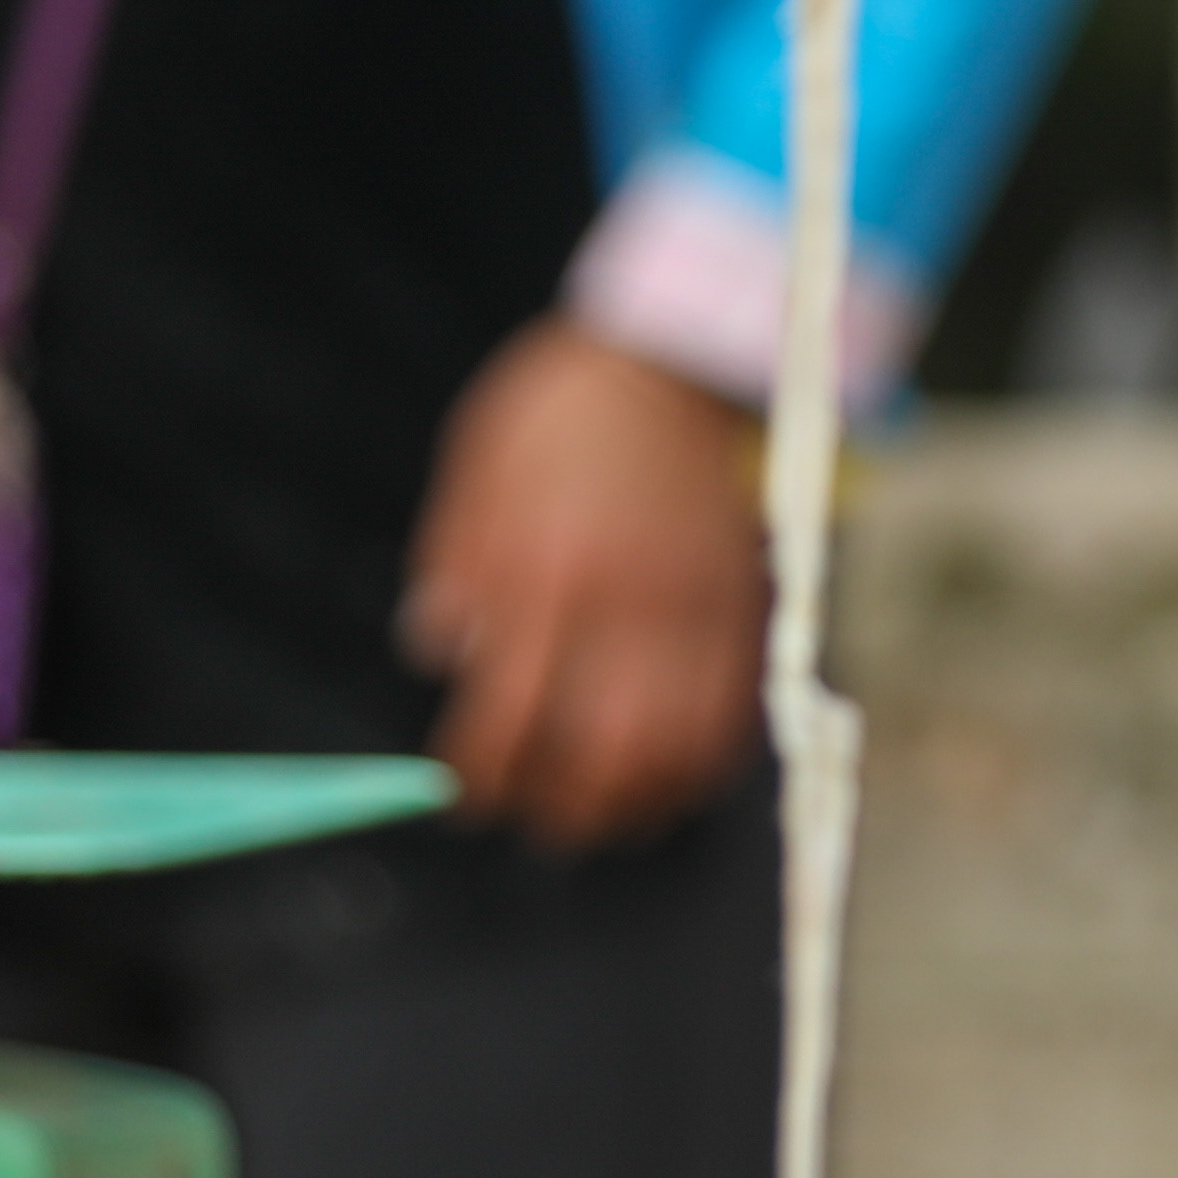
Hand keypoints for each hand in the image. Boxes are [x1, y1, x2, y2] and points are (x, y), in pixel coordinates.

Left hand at [399, 322, 774, 848]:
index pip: (509, 712)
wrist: (670, 360)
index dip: (484, 771)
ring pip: (675, 748)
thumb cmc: (557, 414)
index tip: (465, 792)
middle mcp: (624, 601)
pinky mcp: (739, 607)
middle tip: (534, 816)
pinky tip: (665, 775)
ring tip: (600, 814)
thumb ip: (455, 568)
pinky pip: (730, 715)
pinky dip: (698, 765)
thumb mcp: (476, 475)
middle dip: (561, 806)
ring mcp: (692, 610)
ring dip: (634, 802)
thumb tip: (437, 653)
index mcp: (545, 568)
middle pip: (600, 751)